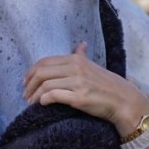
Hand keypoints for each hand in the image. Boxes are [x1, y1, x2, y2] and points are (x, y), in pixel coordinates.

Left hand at [23, 43, 148, 136]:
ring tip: (30, 102)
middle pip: (42, 72)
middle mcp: (76, 68)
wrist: (123, 100)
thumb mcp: (93, 66)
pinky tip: (41, 104)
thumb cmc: (107, 85)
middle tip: (25, 94)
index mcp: (76, 60)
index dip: (31, 72)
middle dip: (29, 84)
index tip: (26, 82)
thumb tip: (80, 45)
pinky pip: (54, 96)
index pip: (45, 62)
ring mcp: (77, 83)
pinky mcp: (79, 98)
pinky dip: (44, 100)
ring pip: (45, 85)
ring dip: (34, 95)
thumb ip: (82, 56)